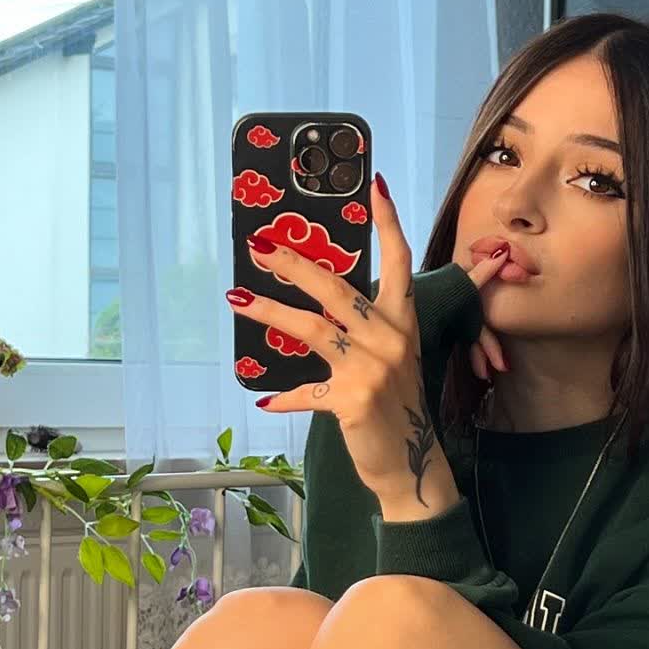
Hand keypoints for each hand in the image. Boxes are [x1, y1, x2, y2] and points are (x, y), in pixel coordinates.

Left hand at [230, 178, 509, 502]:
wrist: (412, 464)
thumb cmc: (396, 406)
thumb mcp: (393, 359)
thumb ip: (368, 327)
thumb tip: (322, 302)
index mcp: (403, 321)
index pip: (399, 261)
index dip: (388, 223)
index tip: (375, 185)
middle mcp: (391, 338)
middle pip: (337, 288)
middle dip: (295, 263)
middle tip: (260, 246)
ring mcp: (373, 368)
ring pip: (312, 328)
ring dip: (270, 313)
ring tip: (237, 299)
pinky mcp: (353, 400)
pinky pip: (306, 391)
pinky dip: (284, 396)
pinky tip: (263, 399)